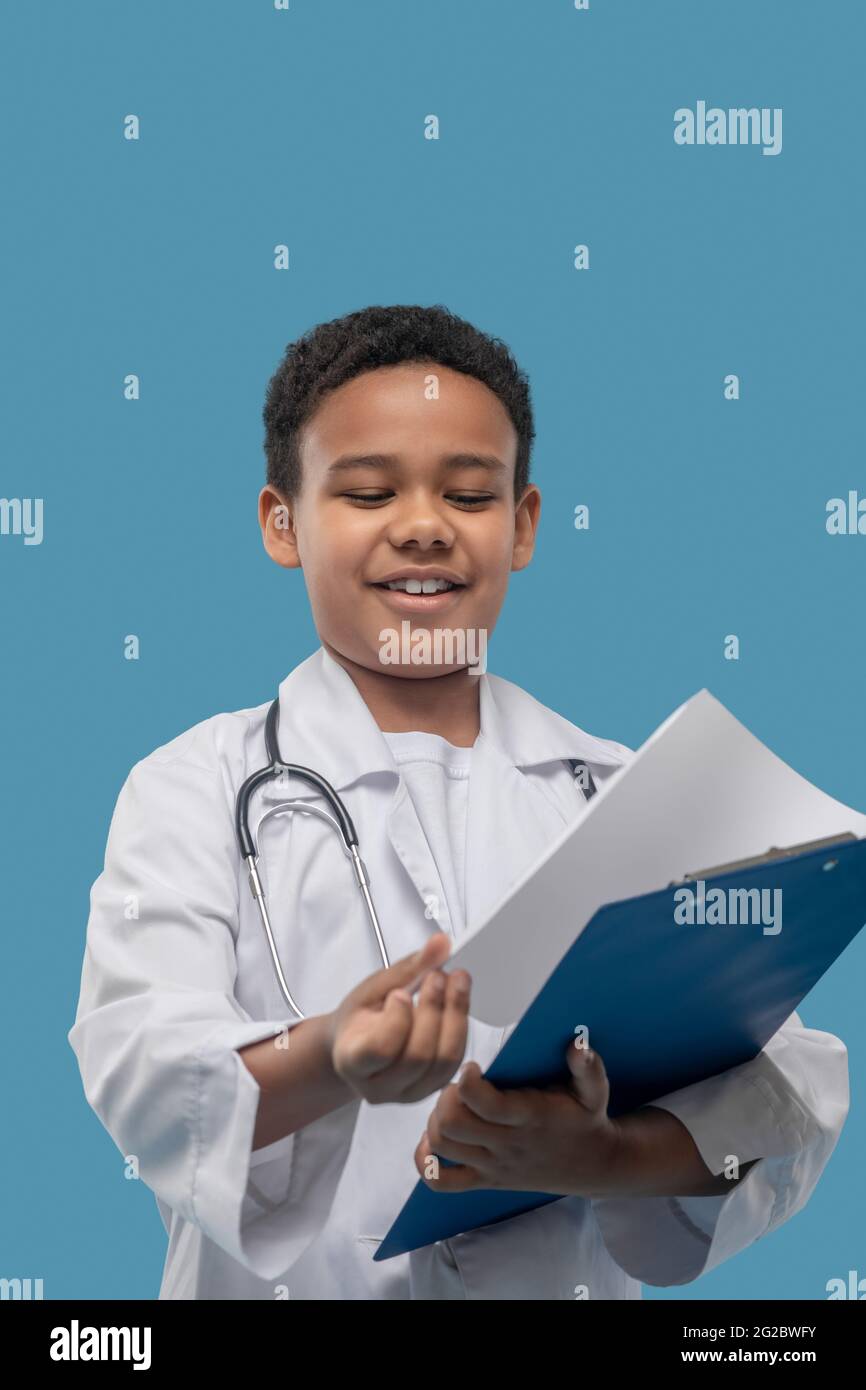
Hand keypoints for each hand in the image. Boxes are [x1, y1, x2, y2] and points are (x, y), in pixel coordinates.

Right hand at [327, 933, 471, 1104]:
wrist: (358, 1044)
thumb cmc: (360, 1017)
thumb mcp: (374, 988)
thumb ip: (408, 968)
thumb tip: (441, 943)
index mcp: (351, 1061)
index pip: (379, 1050)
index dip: (397, 1020)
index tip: (402, 991)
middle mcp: (377, 1087)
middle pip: (418, 1056)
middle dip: (434, 1009)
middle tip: (438, 975)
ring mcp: (406, 1095)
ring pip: (442, 1063)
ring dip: (455, 1016)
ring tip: (455, 982)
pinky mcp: (430, 1090)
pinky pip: (455, 1064)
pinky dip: (461, 1028)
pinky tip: (458, 1002)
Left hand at [413, 1040, 620, 1196]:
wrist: (592, 1166)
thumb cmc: (585, 1119)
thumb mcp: (594, 1090)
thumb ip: (587, 1066)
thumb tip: (577, 1043)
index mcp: (529, 1118)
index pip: (485, 1104)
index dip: (468, 1081)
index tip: (472, 1066)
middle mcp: (506, 1144)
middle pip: (452, 1125)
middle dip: (445, 1099)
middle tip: (458, 1087)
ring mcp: (493, 1166)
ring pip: (442, 1146)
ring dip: (436, 1121)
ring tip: (452, 1106)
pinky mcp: (485, 1181)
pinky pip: (441, 1181)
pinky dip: (426, 1160)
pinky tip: (434, 1139)